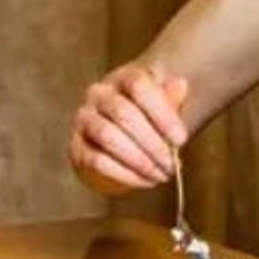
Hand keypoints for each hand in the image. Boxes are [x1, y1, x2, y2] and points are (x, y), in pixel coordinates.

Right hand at [69, 65, 188, 193]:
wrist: (123, 130)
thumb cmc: (147, 116)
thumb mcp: (164, 103)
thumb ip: (172, 98)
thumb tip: (180, 85)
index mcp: (122, 78)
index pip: (139, 86)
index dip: (162, 114)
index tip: (181, 140)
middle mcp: (98, 94)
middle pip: (123, 113)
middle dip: (152, 143)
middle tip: (172, 164)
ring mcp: (84, 119)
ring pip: (107, 136)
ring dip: (138, 160)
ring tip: (160, 174)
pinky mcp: (77, 146)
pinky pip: (95, 160)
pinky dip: (122, 173)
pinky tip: (143, 180)